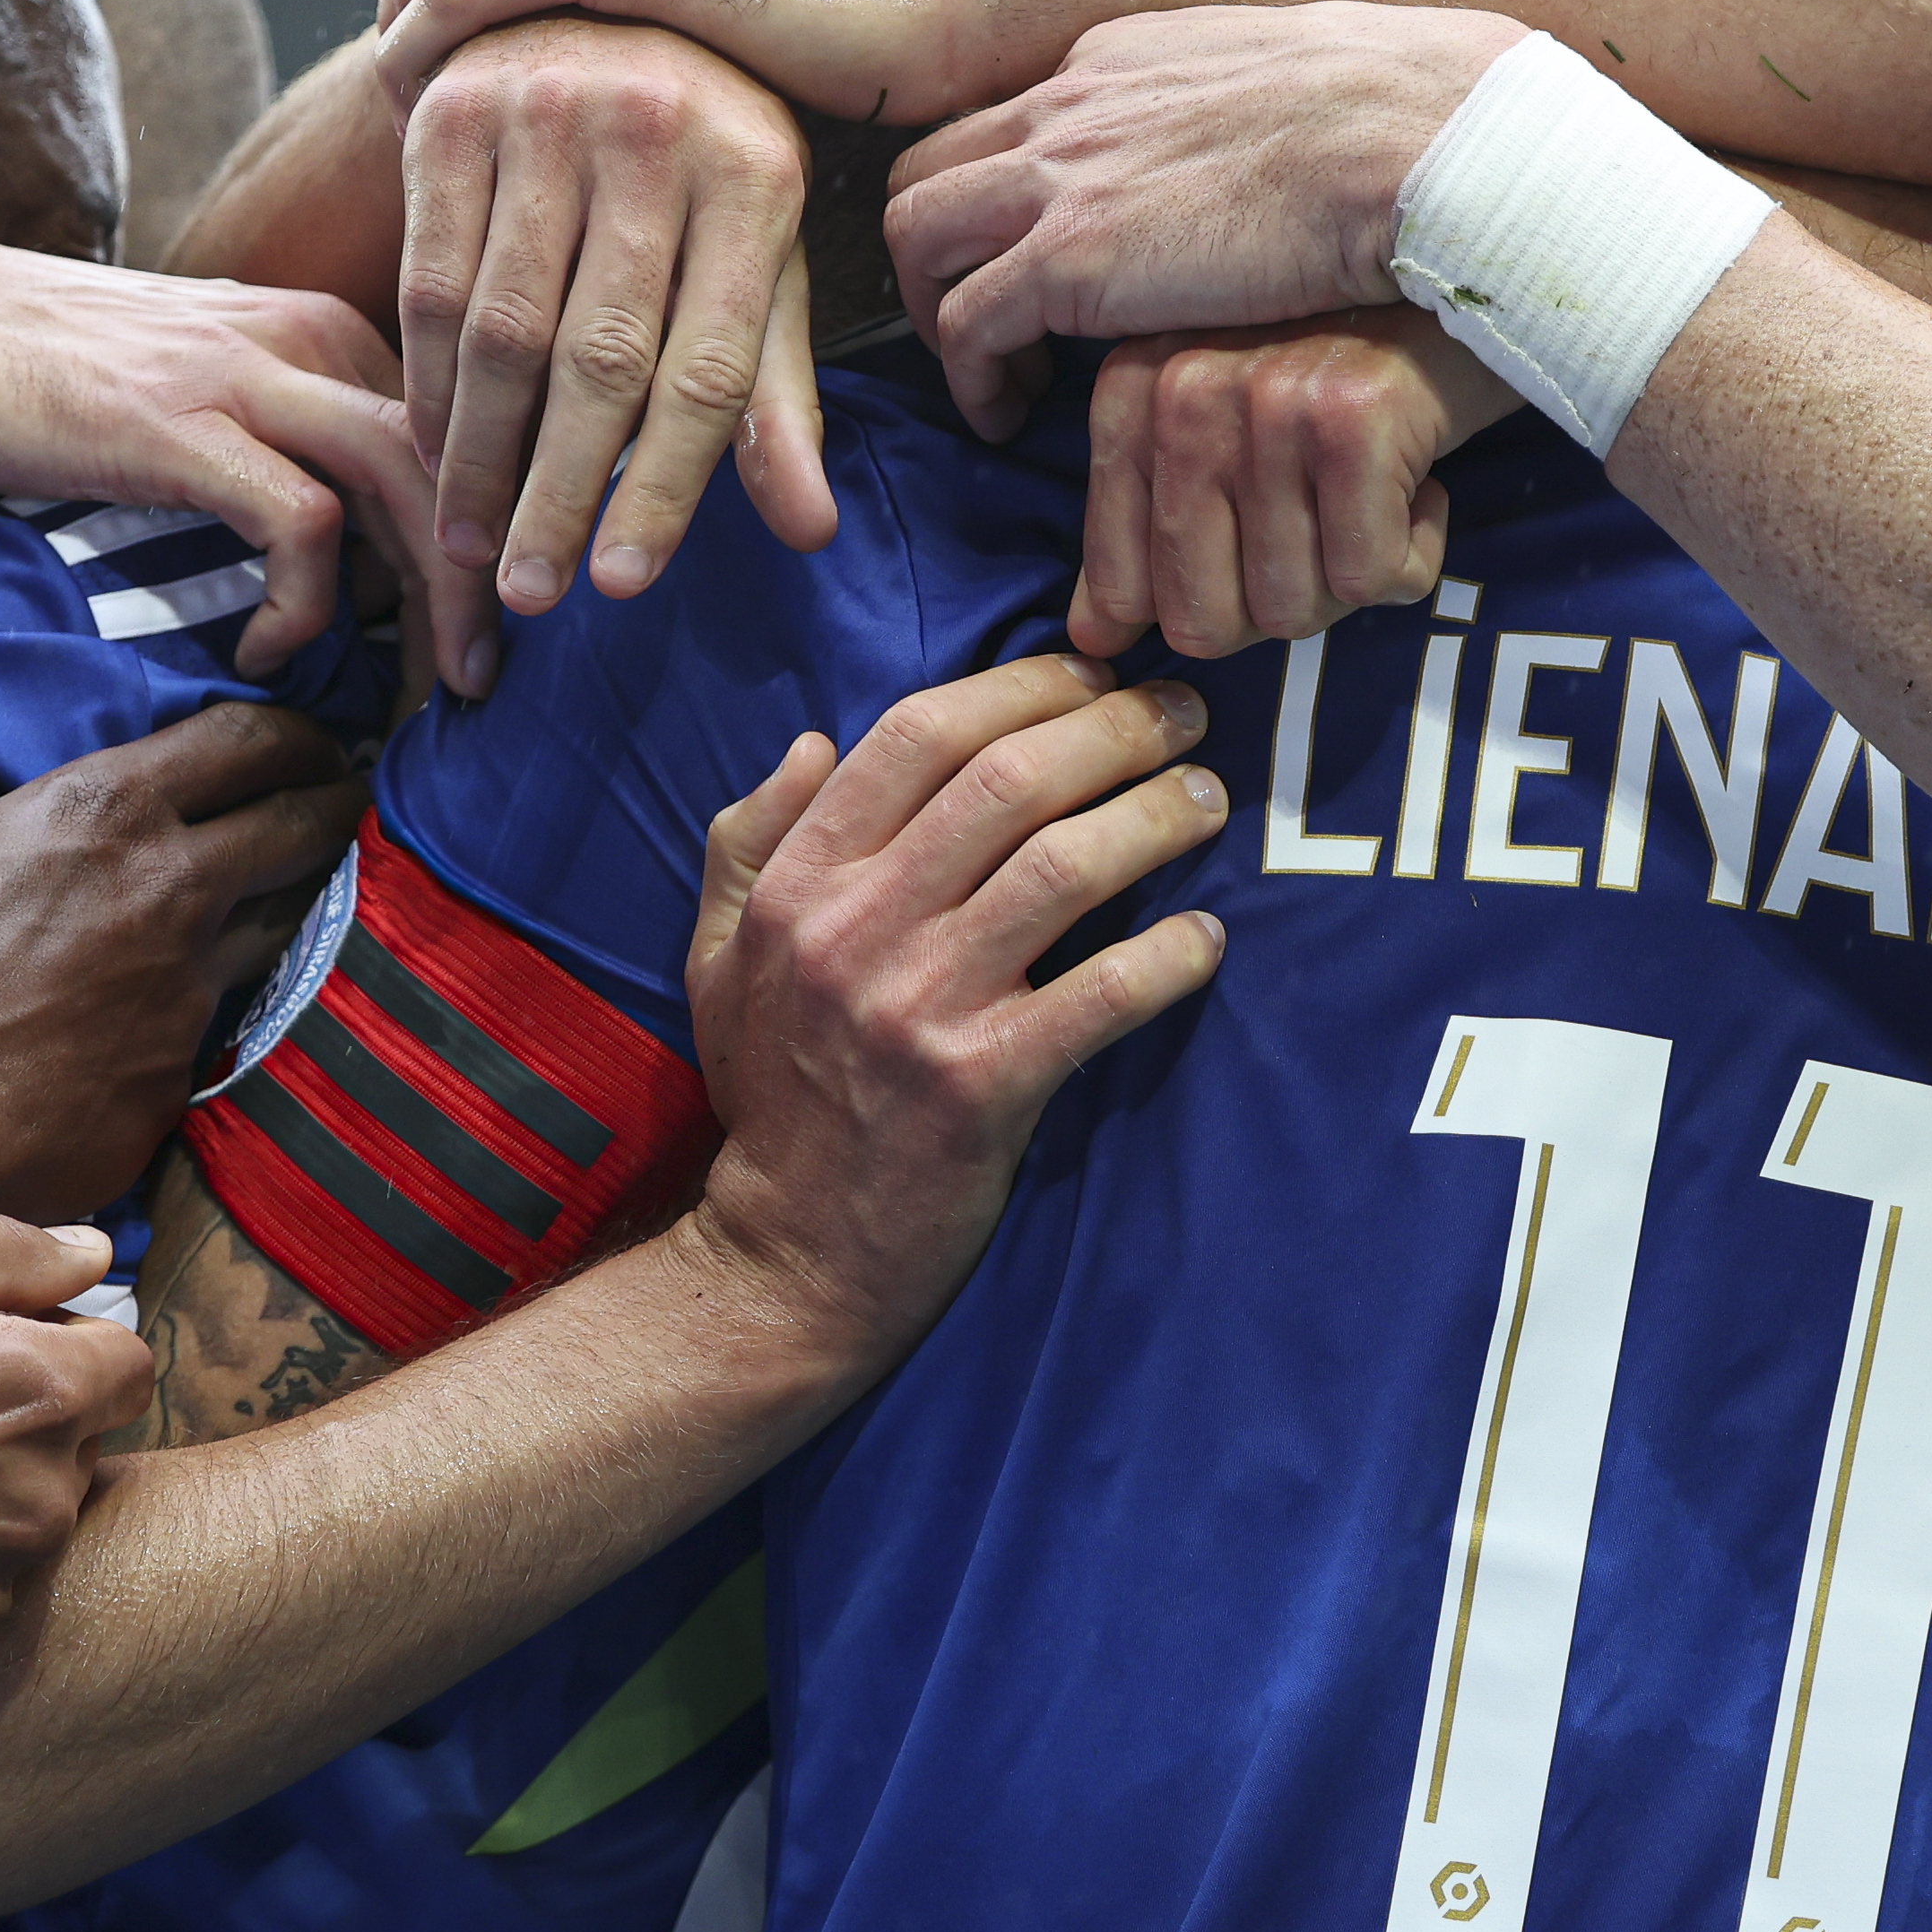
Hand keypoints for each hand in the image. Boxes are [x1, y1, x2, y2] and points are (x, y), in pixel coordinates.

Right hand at [0, 203, 488, 694]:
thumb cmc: (3, 367)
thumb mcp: (167, 389)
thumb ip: (257, 439)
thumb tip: (332, 548)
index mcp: (309, 325)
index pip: (460, 424)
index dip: (490, 528)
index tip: (492, 622)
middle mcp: (300, 332)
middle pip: (466, 453)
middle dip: (497, 574)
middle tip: (494, 681)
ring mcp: (240, 372)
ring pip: (416, 484)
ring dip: (440, 603)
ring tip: (426, 692)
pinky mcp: (174, 425)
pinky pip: (304, 528)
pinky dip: (307, 610)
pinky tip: (263, 657)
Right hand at [0, 684, 364, 1227]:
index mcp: (105, 813)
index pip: (253, 742)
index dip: (294, 737)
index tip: (310, 744)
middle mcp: (170, 895)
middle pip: (309, 828)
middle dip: (331, 812)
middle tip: (335, 811)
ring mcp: (186, 994)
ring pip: (285, 933)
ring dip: (286, 915)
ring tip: (277, 906)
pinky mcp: (179, 1082)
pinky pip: (223, 1034)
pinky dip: (215, 1015)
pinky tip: (187, 1014)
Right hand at [397, 17, 838, 613]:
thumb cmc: (703, 156)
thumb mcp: (762, 253)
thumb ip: (774, 390)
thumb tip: (807, 530)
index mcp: (758, 176)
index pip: (710, 367)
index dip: (665, 488)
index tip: (625, 586)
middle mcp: (658, 133)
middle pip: (600, 357)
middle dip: (559, 494)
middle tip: (534, 595)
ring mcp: (548, 110)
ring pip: (503, 329)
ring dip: (481, 456)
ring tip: (472, 545)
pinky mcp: (456, 108)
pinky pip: (432, 276)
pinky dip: (428, 379)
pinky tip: (434, 448)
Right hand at [678, 658, 1227, 1355]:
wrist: (791, 1257)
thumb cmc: (773, 1096)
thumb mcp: (721, 958)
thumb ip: (750, 842)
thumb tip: (811, 742)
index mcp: (798, 882)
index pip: (919, 732)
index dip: (1023, 686)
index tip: (1095, 675)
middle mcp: (855, 927)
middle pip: (1009, 780)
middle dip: (1116, 728)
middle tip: (1184, 717)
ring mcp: (920, 1005)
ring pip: (1067, 866)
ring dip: (1159, 815)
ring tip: (1210, 799)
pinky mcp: (984, 1085)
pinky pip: (1104, 993)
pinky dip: (1171, 955)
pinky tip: (1208, 937)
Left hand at [884, 5, 1524, 432]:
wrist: (1422, 139)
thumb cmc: (1406, 115)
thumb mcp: (1297, 70)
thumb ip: (1246, 103)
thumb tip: (1276, 140)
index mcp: (1123, 56)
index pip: (1018, 119)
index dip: (1012, 197)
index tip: (1046, 260)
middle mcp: (1069, 102)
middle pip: (933, 167)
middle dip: (940, 250)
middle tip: (986, 322)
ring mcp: (1059, 177)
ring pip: (918, 236)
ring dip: (936, 313)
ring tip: (989, 378)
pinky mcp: (1069, 262)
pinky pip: (965, 324)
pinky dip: (969, 376)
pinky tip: (1009, 414)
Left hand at [1076, 309, 1514, 660]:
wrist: (1464, 288)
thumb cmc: (1337, 375)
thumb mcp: (1217, 429)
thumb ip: (1144, 528)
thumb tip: (1095, 640)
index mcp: (1130, 392)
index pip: (1127, 588)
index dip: (1202, 605)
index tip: (1255, 557)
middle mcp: (1183, 392)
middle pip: (1203, 622)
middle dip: (1275, 609)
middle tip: (1321, 541)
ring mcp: (1266, 403)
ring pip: (1291, 610)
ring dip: (1347, 583)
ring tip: (1369, 502)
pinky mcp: (1352, 421)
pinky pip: (1370, 580)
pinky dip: (1411, 560)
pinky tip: (1417, 491)